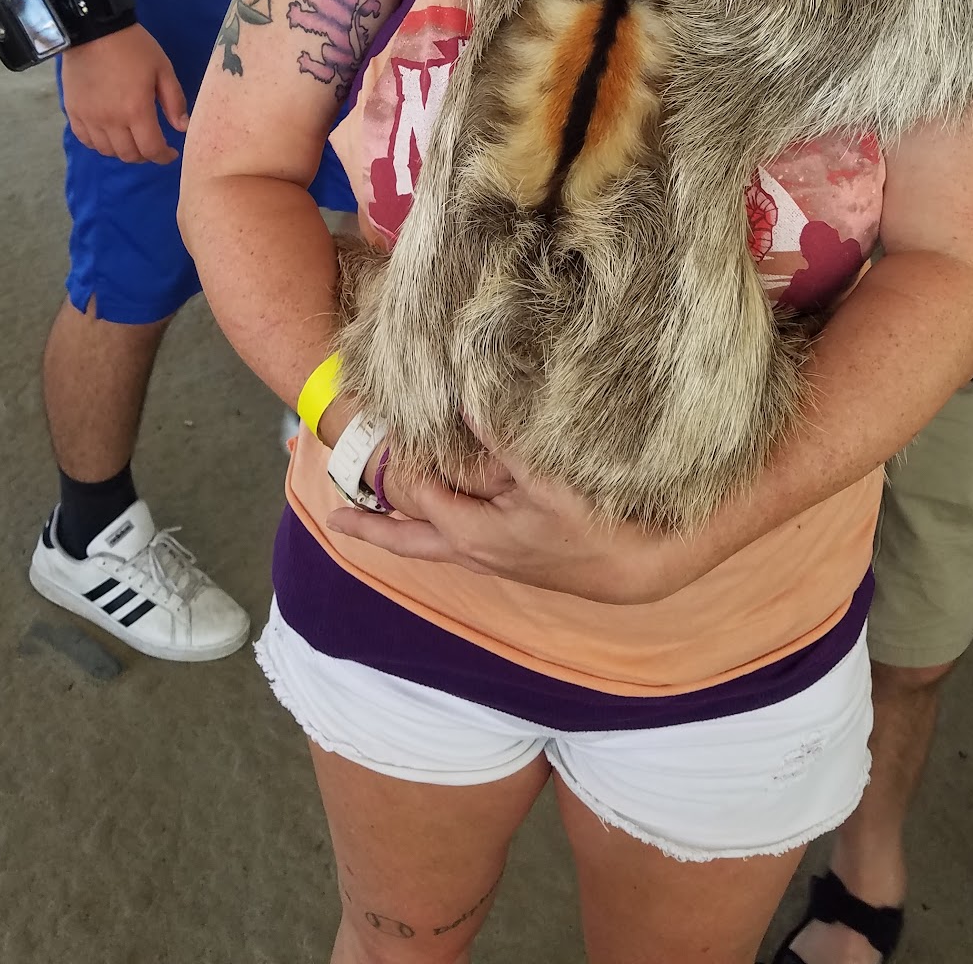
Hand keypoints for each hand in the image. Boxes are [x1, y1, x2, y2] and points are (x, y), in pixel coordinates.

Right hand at [61, 23, 188, 164]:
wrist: (93, 30)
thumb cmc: (133, 47)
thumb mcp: (162, 69)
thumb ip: (174, 101)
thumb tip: (182, 128)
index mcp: (136, 110)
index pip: (151, 149)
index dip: (164, 157)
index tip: (171, 153)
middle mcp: (111, 121)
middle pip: (128, 155)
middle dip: (145, 155)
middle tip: (152, 145)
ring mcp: (89, 118)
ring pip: (106, 151)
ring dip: (122, 150)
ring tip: (131, 139)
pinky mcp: (73, 112)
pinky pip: (86, 140)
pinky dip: (99, 143)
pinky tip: (108, 134)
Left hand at [328, 438, 698, 603]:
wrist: (638, 570)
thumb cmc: (596, 526)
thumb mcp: (551, 481)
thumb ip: (505, 442)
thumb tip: (465, 402)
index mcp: (476, 533)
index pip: (420, 495)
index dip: (398, 464)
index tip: (375, 435)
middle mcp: (474, 550)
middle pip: (408, 537)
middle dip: (372, 522)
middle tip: (333, 513)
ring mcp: (491, 558)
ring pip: (427, 547)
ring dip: (393, 532)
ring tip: (357, 522)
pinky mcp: (508, 555)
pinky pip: (452, 544)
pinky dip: (428, 532)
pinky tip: (430, 521)